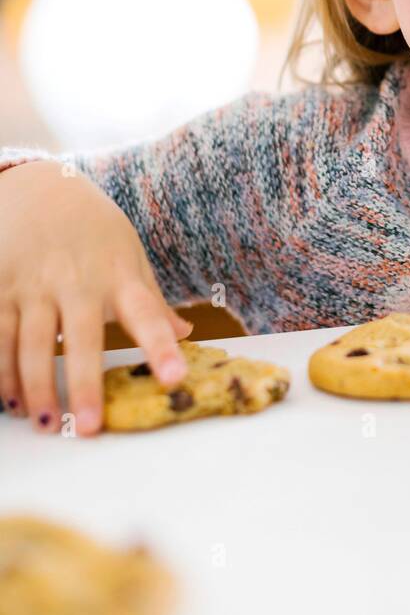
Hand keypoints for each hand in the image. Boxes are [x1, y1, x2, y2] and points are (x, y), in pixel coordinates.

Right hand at [0, 161, 193, 435]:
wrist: (35, 186)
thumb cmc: (92, 227)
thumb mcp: (128, 253)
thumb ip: (151, 299)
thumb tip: (186, 333)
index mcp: (118, 275)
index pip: (147, 315)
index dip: (161, 348)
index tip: (175, 378)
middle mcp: (77, 281)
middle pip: (81, 340)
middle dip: (84, 386)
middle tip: (88, 428)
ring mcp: (34, 285)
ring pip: (33, 345)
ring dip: (35, 388)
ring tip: (45, 423)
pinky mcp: (0, 288)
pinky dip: (2, 372)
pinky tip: (8, 401)